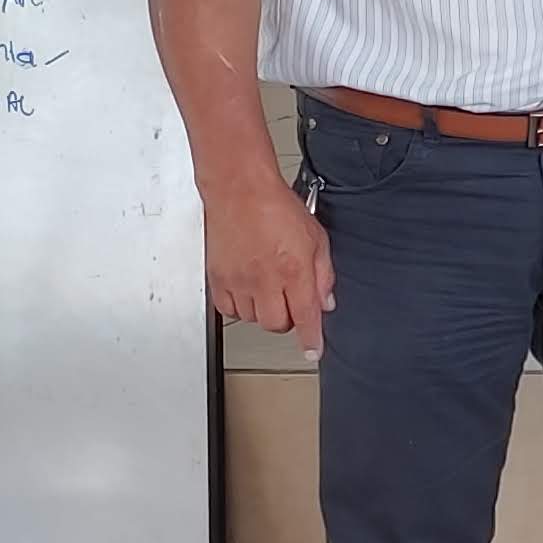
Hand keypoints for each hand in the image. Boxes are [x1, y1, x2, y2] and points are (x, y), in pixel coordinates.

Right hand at [207, 178, 334, 357]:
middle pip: (276, 324)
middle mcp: (264, 279)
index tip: (313, 350)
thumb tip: (325, 301)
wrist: (240, 191)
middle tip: (291, 303)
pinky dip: (241, 307)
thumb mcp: (317, 239)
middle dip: (288, 320)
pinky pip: (228, 309)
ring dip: (264, 311)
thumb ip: (323, 274)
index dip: (311, 338)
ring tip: (269, 290)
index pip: (305, 317)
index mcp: (293, 270)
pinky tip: (248, 291)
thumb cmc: (276, 208)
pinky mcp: (217, 279)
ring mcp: (238, 281)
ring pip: (252, 319)